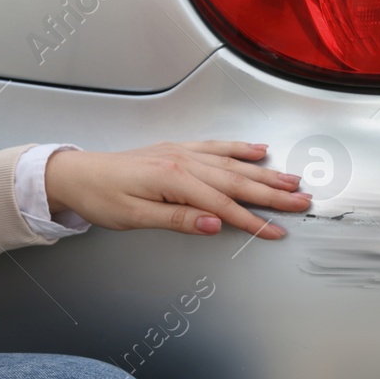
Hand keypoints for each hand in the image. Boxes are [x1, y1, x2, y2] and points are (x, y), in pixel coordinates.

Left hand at [44, 140, 310, 238]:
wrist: (78, 173)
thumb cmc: (101, 196)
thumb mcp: (135, 217)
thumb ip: (178, 219)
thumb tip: (214, 224)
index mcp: (174, 178)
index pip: (223, 204)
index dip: (252, 221)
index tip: (276, 232)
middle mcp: (183, 160)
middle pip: (237, 180)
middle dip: (272, 193)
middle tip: (302, 202)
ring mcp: (182, 152)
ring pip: (232, 162)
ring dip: (264, 171)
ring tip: (291, 180)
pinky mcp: (178, 149)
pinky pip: (216, 146)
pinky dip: (239, 148)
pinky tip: (257, 149)